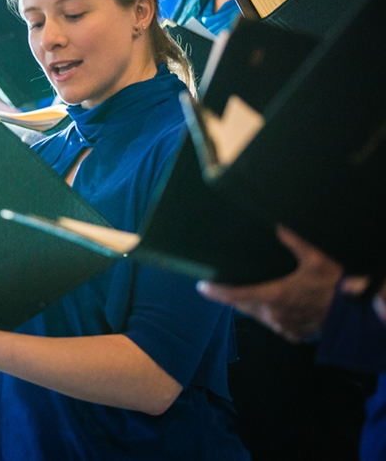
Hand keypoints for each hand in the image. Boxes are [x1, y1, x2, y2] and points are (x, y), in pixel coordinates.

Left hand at [199, 226, 341, 341]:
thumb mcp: (315, 257)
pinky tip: (274, 305)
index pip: (235, 296)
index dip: (216, 292)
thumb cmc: (335, 284)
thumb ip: (293, 240)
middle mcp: (274, 316)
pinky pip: (275, 325)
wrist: (358, 312)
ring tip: (247, 292)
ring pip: (258, 316)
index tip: (201, 288)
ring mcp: (284, 328)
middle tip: (224, 285)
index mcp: (273, 297)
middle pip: (243, 306)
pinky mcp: (295, 335)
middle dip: (232, 296)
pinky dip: (271, 315)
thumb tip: (277, 224)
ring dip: (252, 305)